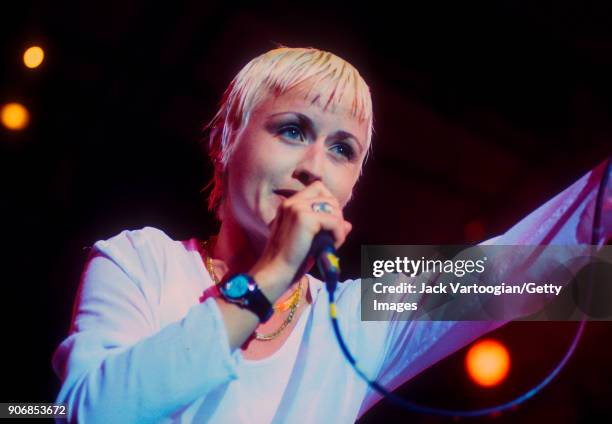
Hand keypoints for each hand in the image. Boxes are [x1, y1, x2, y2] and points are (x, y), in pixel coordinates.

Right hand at [251, 181, 351, 297]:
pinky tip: (331, 246)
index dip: (329, 205)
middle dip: (336, 216)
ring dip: (338, 227)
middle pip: (329, 197)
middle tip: (331, 237)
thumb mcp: (310, 240)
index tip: (328, 225)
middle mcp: (291, 202)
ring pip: (334, 208)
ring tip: (330, 243)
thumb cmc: (290, 260)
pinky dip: (339, 235)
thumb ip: (326, 228)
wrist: (275, 272)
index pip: (318, 188)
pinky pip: (335, 221)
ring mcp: (297, 208)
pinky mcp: (305, 218)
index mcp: (288, 204)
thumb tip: (348, 224)